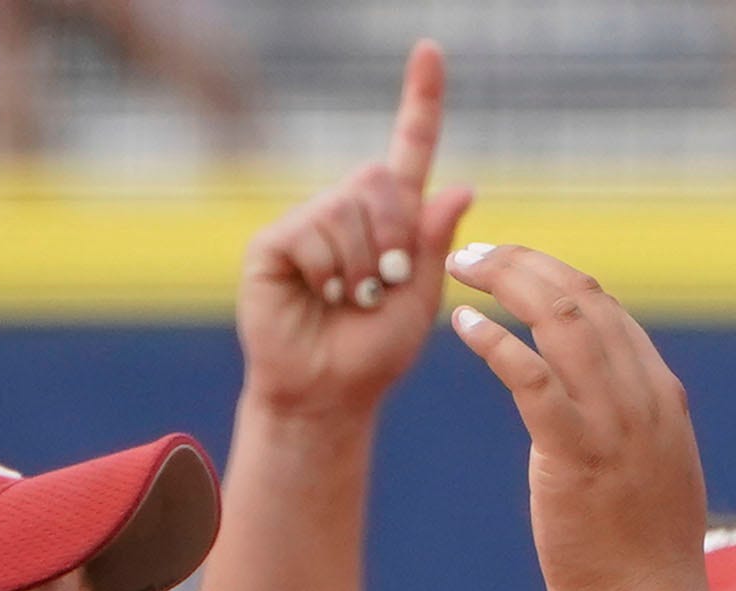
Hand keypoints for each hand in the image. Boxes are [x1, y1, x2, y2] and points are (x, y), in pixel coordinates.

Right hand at [234, 42, 472, 421]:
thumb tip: (461, 185)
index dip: (420, 101)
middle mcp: (347, 210)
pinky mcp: (274, 243)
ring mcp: (308, 223)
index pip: (407, 147)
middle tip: (385, 286)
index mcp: (391, 218)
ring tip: (350, 300)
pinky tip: (320, 298)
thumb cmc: (375, 352)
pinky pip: (315, 235)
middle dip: (396, 238)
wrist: (328, 394)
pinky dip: (331, 274)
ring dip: (364, 267)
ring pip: (349, 210)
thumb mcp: (424, 299)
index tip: (430, 50)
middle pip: (380, 181)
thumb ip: (437, 243)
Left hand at [445, 243, 721, 590]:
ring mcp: (616, 424)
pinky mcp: (577, 454)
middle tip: (474, 252)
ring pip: (560, 320)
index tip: (511, 270)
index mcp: (662, 398)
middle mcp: (645, 399)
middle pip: (584, 298)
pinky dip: (495, 342)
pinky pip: (532, 376)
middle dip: (525, 263)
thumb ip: (629, 433)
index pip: (608, 310)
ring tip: (461, 269)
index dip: (554, 277)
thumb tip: (598, 412)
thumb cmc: (643, 564)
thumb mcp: (650, 478)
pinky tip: (463, 327)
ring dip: (507, 282)